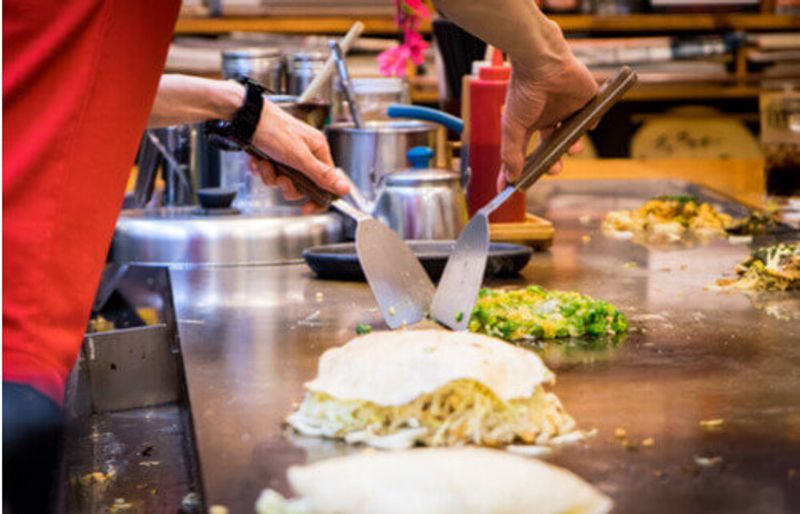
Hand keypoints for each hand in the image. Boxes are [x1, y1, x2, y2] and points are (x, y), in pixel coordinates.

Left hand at [249, 100, 349, 212]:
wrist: (246, 118)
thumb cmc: (273, 129)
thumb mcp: (299, 157)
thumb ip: (321, 175)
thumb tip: (344, 189)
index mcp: (318, 150)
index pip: (327, 182)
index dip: (318, 198)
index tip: (307, 207)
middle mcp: (306, 153)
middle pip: (302, 185)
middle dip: (287, 185)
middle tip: (280, 178)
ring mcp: (289, 155)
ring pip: (283, 180)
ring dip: (271, 175)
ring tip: (265, 163)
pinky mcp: (273, 155)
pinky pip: (271, 173)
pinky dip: (262, 169)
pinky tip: (258, 159)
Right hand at [499, 56, 596, 187]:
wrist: (542, 63)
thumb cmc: (524, 90)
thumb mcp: (512, 126)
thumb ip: (511, 153)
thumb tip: (510, 179)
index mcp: (531, 123)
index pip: (529, 151)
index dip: (526, 167)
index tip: (521, 185)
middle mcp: (549, 117)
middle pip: (554, 147)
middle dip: (554, 162)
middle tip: (554, 168)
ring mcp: (568, 109)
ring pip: (574, 136)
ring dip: (573, 147)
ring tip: (572, 149)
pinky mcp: (586, 100)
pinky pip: (592, 118)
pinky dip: (590, 125)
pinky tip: (584, 126)